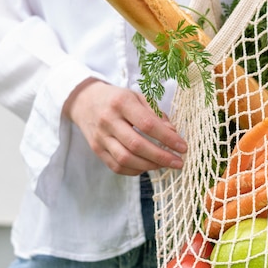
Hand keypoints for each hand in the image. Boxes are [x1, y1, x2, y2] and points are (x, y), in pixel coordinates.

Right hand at [63, 79, 187, 175]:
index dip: (167, 138)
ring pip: (126, 159)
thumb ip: (156, 114)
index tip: (183, 147)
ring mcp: (100, 137)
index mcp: (122, 103)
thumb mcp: (138, 97)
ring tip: (165, 165)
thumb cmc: (118, 98)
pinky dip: (135, 170)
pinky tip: (147, 166)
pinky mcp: (96, 150)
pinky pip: (117, 166)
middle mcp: (109, 120)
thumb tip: (173, 134)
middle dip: (161, 157)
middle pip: (136, 145)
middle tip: (178, 162)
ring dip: (149, 166)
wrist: (84, 101)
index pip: (148, 124)